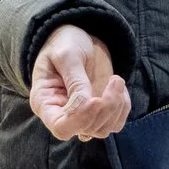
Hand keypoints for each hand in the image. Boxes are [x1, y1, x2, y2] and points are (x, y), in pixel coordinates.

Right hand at [31, 24, 130, 140]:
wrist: (78, 38)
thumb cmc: (65, 43)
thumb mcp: (67, 55)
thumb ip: (75, 79)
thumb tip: (86, 103)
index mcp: (45, 101)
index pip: (60, 127)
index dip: (80, 119)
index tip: (96, 99)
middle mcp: (62, 114)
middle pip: (85, 129)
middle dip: (105, 108)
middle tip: (115, 79)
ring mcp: (81, 116)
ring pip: (102, 129)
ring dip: (116, 107)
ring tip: (116, 80)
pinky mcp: (98, 113)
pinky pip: (115, 122)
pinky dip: (123, 107)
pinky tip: (118, 86)